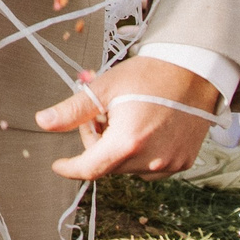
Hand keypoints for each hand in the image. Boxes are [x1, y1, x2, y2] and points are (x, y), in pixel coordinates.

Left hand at [35, 53, 221, 180]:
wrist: (194, 70)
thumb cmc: (149, 75)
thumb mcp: (105, 87)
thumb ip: (73, 110)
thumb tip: (44, 122)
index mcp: (127, 143)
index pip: (89, 169)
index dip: (70, 167)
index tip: (60, 164)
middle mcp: (150, 160)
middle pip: (108, 165)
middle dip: (97, 144)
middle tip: (100, 115)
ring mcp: (169, 164)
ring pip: (129, 167)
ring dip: (119, 150)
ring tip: (125, 118)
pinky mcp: (183, 162)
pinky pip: (151, 166)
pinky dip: (141, 153)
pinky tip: (145, 128)